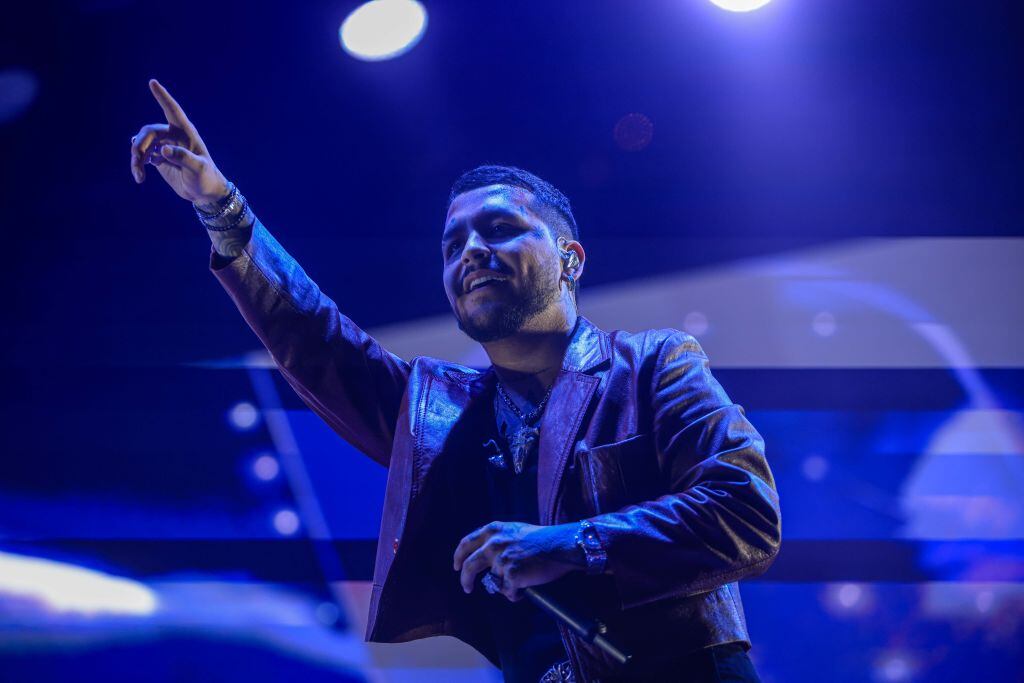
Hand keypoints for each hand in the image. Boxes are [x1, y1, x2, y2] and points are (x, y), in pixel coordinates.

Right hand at [130, 79, 228, 203]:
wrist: (204, 193)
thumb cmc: (206, 178)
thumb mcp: (198, 169)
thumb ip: (184, 158)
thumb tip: (164, 150)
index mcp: (186, 133)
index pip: (173, 111)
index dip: (163, 97)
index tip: (153, 82)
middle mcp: (174, 136)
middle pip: (149, 132)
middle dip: (140, 146)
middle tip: (137, 163)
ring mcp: (165, 146)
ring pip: (142, 144)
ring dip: (136, 157)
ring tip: (138, 176)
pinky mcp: (160, 157)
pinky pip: (143, 154)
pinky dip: (138, 163)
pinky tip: (140, 175)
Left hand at [453, 521, 582, 601]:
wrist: (561, 545)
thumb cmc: (542, 539)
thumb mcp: (515, 530)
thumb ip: (499, 539)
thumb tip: (488, 556)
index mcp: (493, 530)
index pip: (467, 543)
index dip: (459, 556)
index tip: (457, 566)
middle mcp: (493, 543)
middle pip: (469, 565)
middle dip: (465, 579)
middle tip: (467, 588)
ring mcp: (501, 560)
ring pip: (493, 582)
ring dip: (504, 587)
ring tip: (518, 585)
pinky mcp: (512, 575)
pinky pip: (507, 592)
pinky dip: (514, 594)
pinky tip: (524, 590)